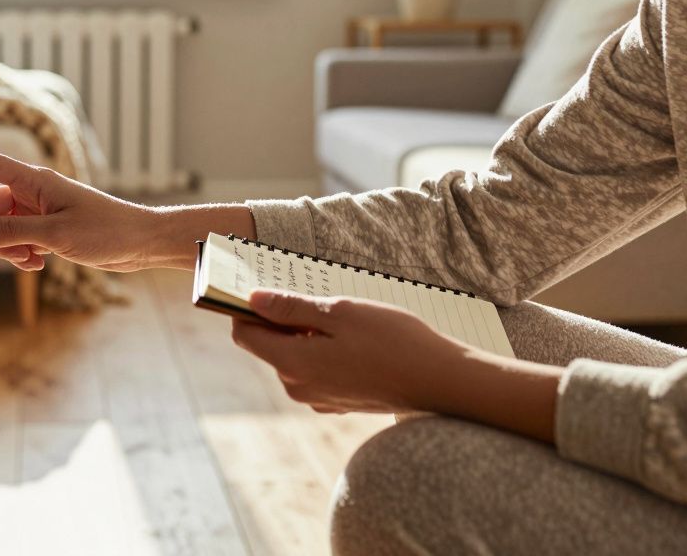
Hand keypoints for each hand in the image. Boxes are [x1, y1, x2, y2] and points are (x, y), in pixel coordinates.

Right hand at [0, 134, 160, 271]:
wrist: (138, 242)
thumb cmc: (107, 230)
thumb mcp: (56, 235)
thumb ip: (12, 233)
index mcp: (33, 180)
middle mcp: (31, 192)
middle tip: (19, 251)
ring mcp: (36, 210)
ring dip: (8, 248)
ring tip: (34, 260)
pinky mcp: (44, 228)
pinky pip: (14, 239)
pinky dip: (20, 254)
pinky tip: (39, 264)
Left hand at [232, 289, 561, 441]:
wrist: (441, 382)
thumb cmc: (393, 341)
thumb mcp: (340, 312)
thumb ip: (290, 308)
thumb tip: (252, 300)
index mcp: (292, 363)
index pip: (245, 334)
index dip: (246, 308)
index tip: (261, 285)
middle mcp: (297, 387)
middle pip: (269, 345)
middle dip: (281, 319)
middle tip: (314, 294)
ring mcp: (317, 397)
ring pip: (294, 356)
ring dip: (307, 333)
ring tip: (342, 316)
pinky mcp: (338, 401)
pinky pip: (316, 369)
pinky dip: (324, 350)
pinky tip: (355, 339)